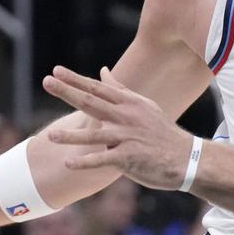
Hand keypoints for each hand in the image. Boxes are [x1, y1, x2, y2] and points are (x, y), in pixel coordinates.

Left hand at [42, 67, 194, 189]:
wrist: (186, 157)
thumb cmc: (161, 131)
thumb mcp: (143, 105)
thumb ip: (120, 89)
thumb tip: (102, 70)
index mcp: (128, 103)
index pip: (97, 88)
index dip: (75, 80)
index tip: (56, 71)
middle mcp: (126, 117)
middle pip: (91, 102)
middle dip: (67, 92)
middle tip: (46, 82)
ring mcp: (127, 137)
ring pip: (94, 135)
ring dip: (71, 136)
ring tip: (50, 135)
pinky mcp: (129, 158)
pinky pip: (103, 160)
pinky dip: (85, 163)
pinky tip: (68, 164)